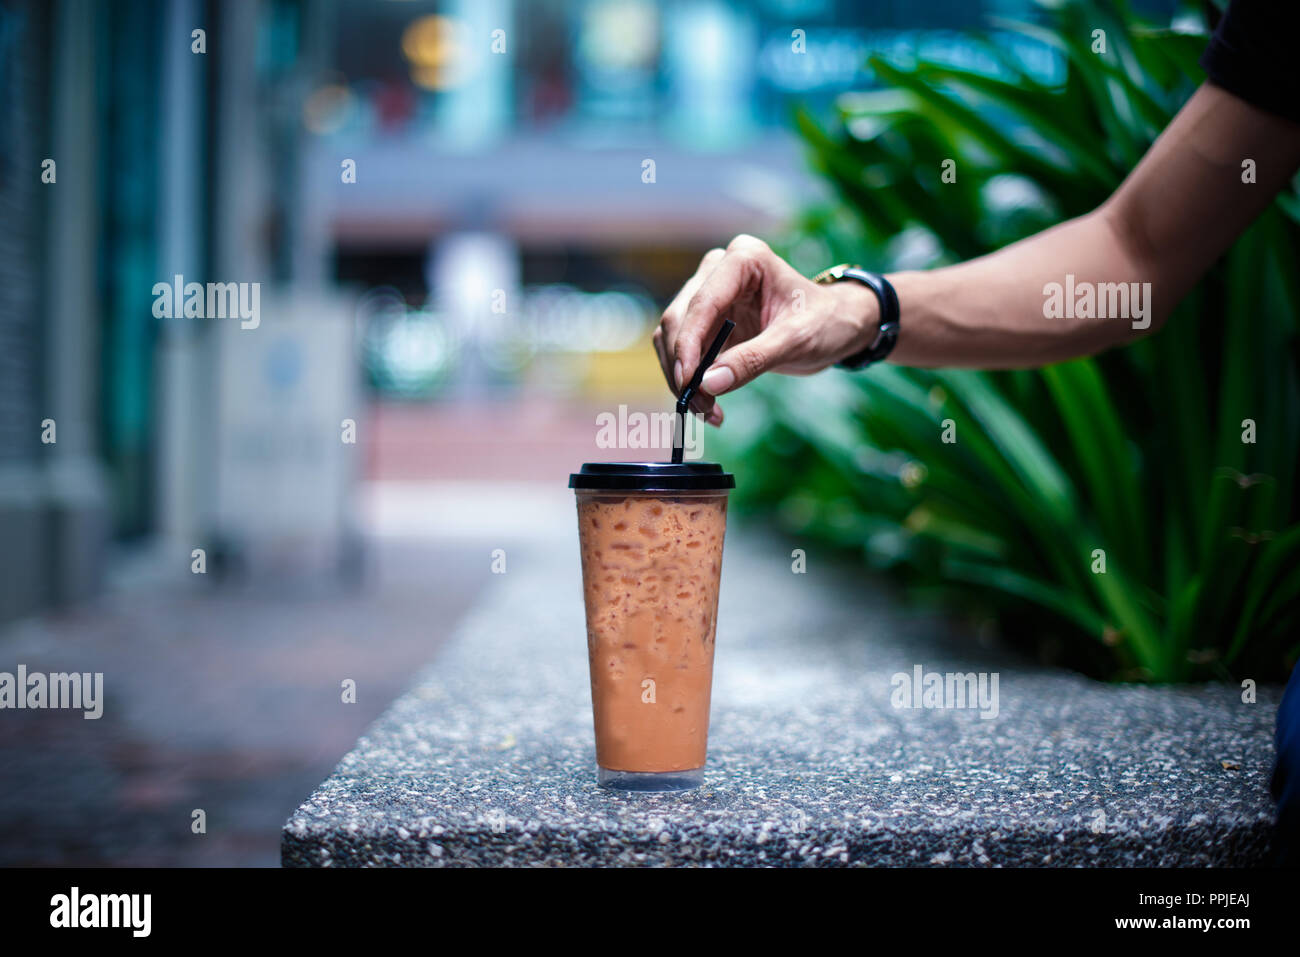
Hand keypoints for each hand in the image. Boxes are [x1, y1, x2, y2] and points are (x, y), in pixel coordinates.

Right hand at [652, 235, 879, 424]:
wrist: (838, 326)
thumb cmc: (826, 321)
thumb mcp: (796, 341)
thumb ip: (752, 360)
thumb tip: (709, 384)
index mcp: (744, 259)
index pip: (702, 303)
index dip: (687, 344)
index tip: (688, 382)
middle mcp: (719, 271)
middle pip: (679, 320)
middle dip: (684, 367)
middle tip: (699, 406)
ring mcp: (710, 294)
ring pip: (674, 338)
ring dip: (683, 377)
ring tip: (708, 410)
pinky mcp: (708, 321)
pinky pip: (685, 351)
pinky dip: (691, 378)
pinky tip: (709, 402)